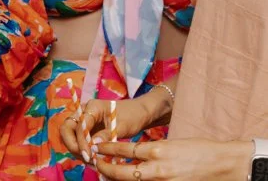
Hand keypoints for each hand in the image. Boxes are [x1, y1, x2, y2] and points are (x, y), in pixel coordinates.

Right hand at [60, 96, 160, 166]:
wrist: (139, 113)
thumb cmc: (132, 116)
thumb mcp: (122, 126)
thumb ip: (107, 135)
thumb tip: (92, 145)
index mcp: (92, 107)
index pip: (79, 125)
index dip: (81, 141)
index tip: (88, 156)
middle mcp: (84, 112)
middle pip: (67, 128)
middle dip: (72, 144)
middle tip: (85, 158)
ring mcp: (85, 121)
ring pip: (71, 135)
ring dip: (76, 149)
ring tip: (91, 161)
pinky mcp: (88, 129)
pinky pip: (78, 139)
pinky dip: (82, 149)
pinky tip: (92, 159)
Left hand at [94, 138, 251, 180]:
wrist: (224, 164)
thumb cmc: (200, 150)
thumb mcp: (171, 143)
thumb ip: (151, 150)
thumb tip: (133, 154)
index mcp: (158, 149)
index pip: (125, 148)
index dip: (107, 148)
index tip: (96, 146)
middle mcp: (158, 168)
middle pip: (122, 172)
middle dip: (105, 168)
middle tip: (96, 163)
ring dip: (118, 178)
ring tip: (107, 174)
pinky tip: (129, 180)